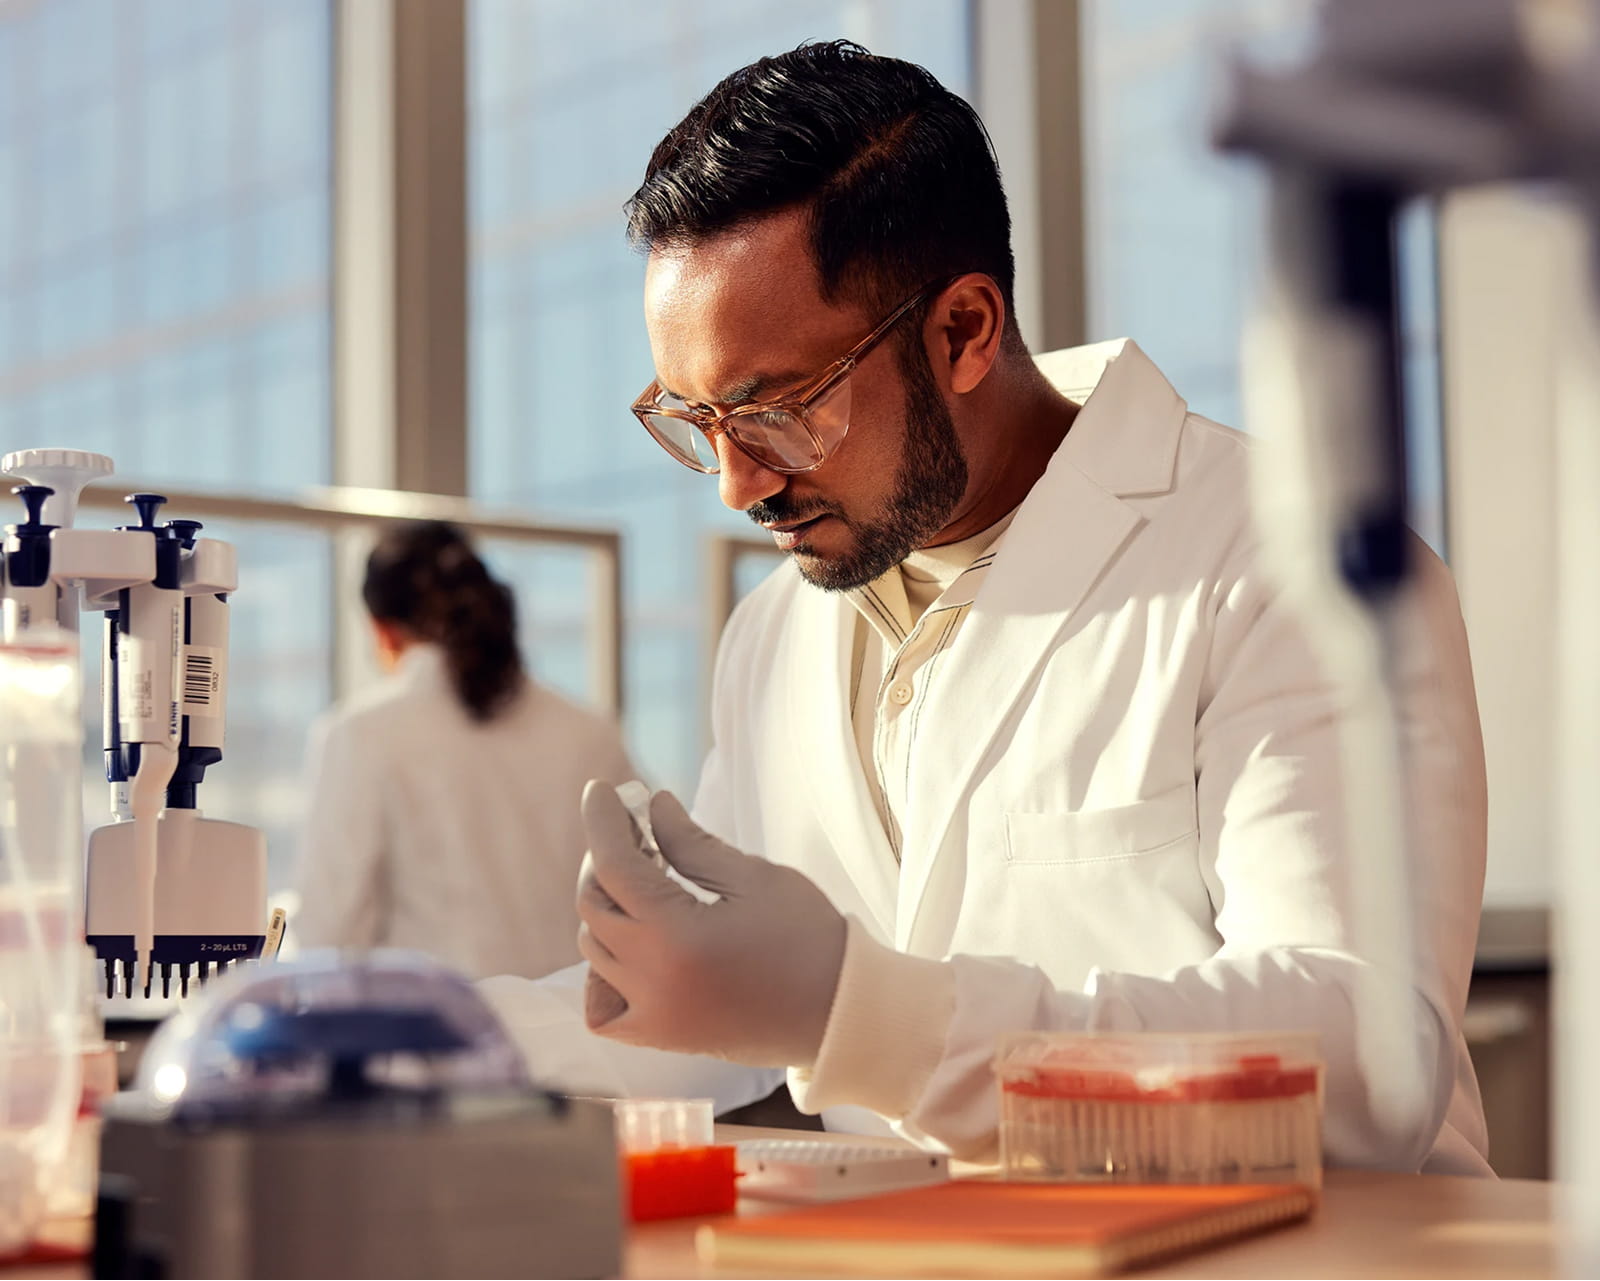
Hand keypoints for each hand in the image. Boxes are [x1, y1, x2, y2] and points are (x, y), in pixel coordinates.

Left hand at [576, 781, 846, 1066]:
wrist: (839, 1012)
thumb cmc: (808, 939)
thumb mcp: (754, 878)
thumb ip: (692, 842)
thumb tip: (653, 806)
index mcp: (676, 936)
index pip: (613, 867)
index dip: (603, 821)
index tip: (602, 789)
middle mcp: (651, 980)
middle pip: (593, 906)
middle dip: (605, 860)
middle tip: (636, 832)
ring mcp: (652, 1014)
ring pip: (594, 950)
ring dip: (608, 907)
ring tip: (645, 880)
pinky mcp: (661, 1036)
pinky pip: (603, 1008)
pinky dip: (602, 975)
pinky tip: (632, 947)